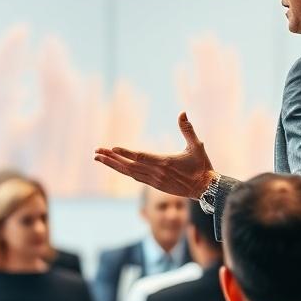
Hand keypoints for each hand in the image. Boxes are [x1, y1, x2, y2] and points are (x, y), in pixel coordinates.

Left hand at [95, 112, 215, 198]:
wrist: (205, 188)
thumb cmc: (202, 166)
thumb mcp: (197, 145)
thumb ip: (187, 129)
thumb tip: (182, 112)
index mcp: (164, 162)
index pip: (140, 157)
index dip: (125, 152)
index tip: (111, 148)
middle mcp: (156, 173)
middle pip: (129, 166)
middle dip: (111, 159)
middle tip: (96, 153)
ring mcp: (154, 181)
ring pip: (129, 173)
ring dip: (113, 165)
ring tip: (99, 158)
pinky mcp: (156, 185)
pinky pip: (136, 177)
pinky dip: (124, 171)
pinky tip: (116, 166)